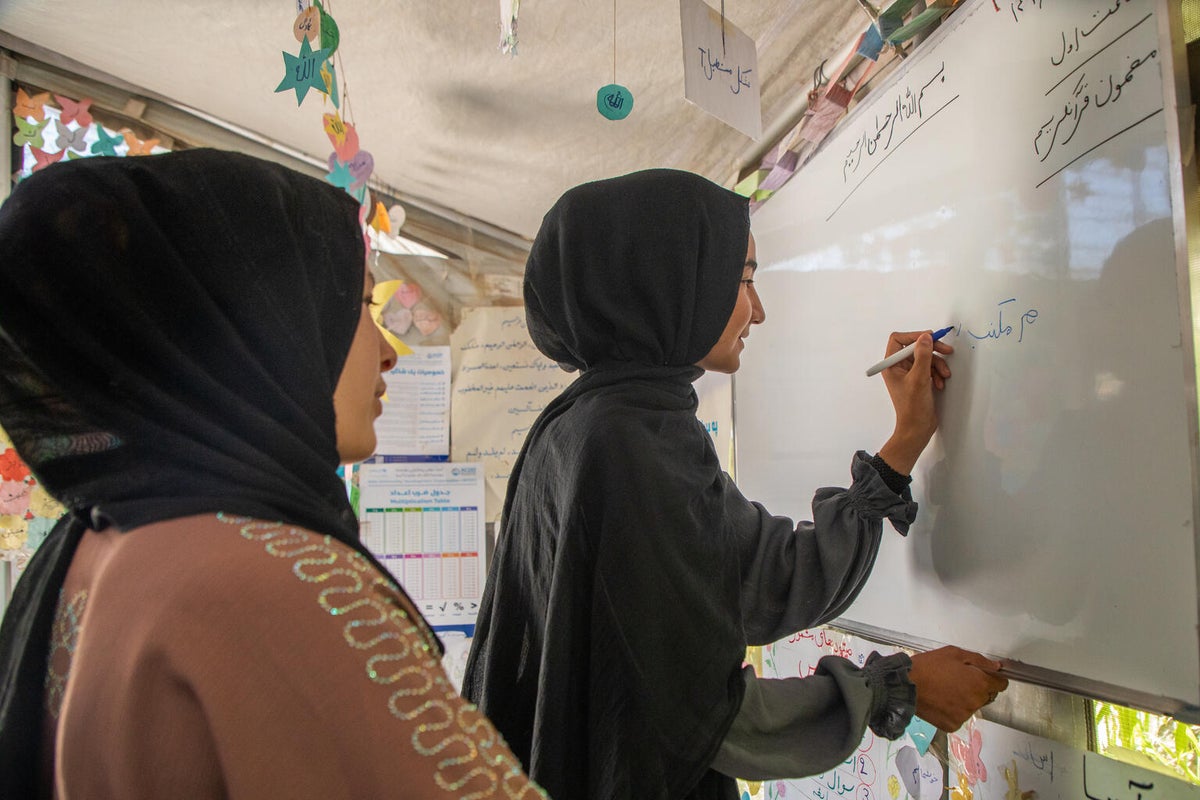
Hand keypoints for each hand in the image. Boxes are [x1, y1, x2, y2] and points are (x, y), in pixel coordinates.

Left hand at [877, 330, 953, 473]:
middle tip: (947, 350)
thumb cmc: (913, 407)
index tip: (930, 338)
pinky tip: (940, 384)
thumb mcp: (919, 378)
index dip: (914, 336)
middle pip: (916, 347)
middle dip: (932, 350)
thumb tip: (925, 337)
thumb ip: (923, 356)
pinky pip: (930, 368)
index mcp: (891, 365)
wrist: (917, 428)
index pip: (898, 339)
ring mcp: (909, 374)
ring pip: (926, 358)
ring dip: (938, 365)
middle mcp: (898, 367)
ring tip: (944, 376)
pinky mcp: (919, 380)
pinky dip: (937, 373)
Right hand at [908, 646, 1007, 731]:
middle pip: (986, 696)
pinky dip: (953, 710)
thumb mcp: (954, 654)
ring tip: (946, 690)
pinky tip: (941, 701)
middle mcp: (976, 702)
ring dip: (965, 699)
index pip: (1001, 684)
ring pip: (972, 706)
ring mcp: (965, 716)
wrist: (905, 685)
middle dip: (977, 688)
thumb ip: (979, 660)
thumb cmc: (929, 666)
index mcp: (979, 683)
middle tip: (957, 680)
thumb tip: (997, 667)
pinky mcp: (953, 725)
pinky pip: (960, 716)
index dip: (993, 678)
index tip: (983, 675)